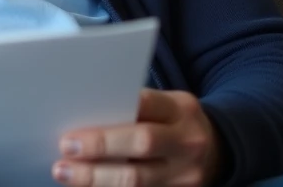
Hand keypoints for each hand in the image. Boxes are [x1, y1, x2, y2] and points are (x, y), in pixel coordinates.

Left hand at [52, 89, 220, 186]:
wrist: (217, 151)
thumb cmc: (175, 123)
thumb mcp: (166, 106)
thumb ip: (135, 109)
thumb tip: (83, 115)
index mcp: (181, 110)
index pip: (145, 105)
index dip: (113, 112)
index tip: (75, 128)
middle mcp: (188, 142)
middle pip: (142, 144)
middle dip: (100, 147)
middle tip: (65, 149)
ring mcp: (187, 175)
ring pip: (138, 180)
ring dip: (96, 178)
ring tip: (65, 173)